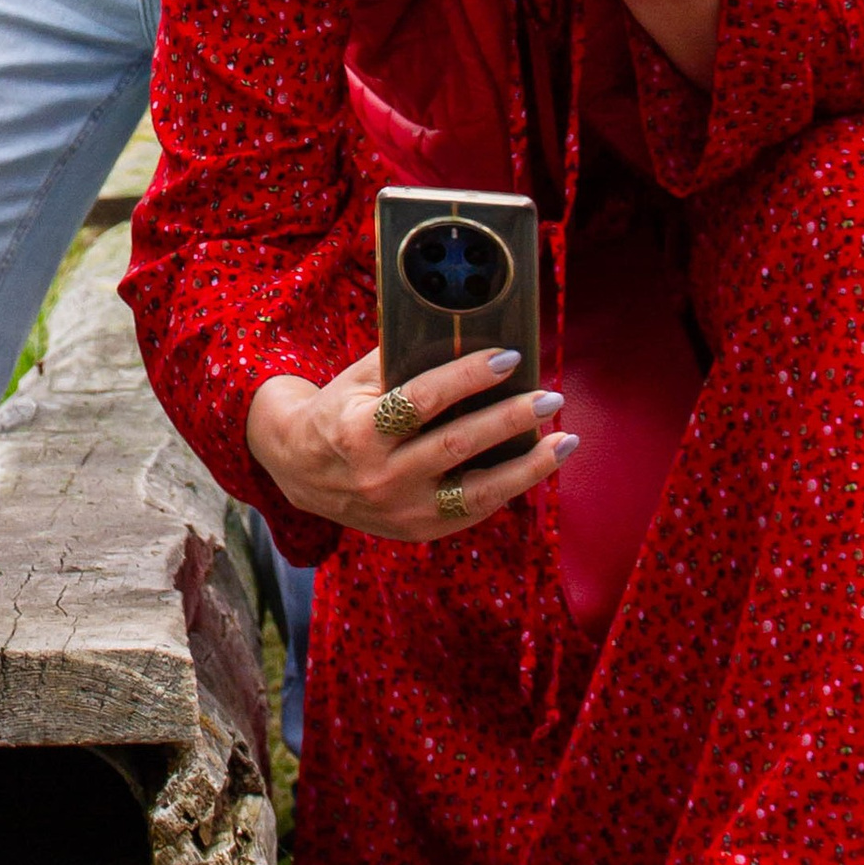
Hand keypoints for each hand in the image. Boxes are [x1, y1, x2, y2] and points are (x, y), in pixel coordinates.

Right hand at [245, 347, 566, 546]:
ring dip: (528, 466)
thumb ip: (401, 363)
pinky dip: (509, 488)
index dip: (468, 376)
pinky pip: (473, 511)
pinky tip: (536, 465)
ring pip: (476, 491)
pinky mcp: (417, 530)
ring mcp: (401, 509)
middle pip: (457, 444)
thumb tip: (465, 334)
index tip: (508, 357)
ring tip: (564, 441)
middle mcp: (381, 475)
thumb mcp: (356, 382)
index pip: (422, 399)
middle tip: (549, 397)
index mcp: (360, 430)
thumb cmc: (338, 412)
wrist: (299, 470)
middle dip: (510, 419)